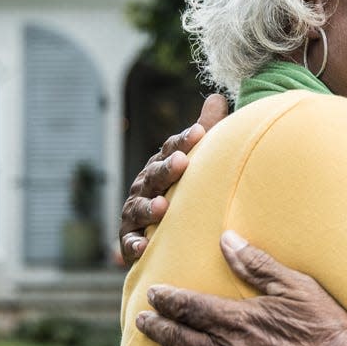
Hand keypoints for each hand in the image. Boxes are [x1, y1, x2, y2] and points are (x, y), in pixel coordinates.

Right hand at [118, 94, 228, 266]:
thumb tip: (217, 97)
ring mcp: (134, 212)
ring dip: (148, 207)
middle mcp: (145, 185)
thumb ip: (207, 130)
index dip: (185, 141)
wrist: (164, 229)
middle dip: (166, 169)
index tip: (200, 132)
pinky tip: (143, 248)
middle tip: (182, 163)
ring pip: (139, 208)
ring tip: (162, 207)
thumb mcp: (195, 160)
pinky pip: (129, 243)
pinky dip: (133, 245)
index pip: (172, 148)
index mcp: (161, 164)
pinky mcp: (129, 239)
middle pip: (155, 175)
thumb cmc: (184, 187)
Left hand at [134, 231, 346, 345]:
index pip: (189, 307)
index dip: (167, 300)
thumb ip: (257, 265)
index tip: (153, 295)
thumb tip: (227, 239)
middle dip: (155, 329)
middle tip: (140, 322)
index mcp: (236, 321)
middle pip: (178, 340)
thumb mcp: (296, 287)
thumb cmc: (327, 329)